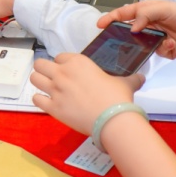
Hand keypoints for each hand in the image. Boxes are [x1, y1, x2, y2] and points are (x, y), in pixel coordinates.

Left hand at [31, 53, 145, 134]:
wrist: (112, 119)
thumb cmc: (117, 98)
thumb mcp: (125, 83)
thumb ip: (131, 78)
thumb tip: (141, 77)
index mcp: (78, 62)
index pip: (60, 56)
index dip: (63, 64)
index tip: (69, 71)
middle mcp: (63, 73)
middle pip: (40, 64)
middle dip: (44, 69)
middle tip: (53, 78)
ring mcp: (55, 90)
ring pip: (34, 78)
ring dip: (39, 82)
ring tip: (47, 88)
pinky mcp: (52, 107)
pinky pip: (36, 99)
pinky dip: (40, 100)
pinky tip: (47, 103)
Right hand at [97, 0, 175, 59]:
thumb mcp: (164, 8)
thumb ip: (145, 14)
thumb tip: (131, 27)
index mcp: (147, 11)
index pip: (125, 13)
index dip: (111, 17)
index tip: (100, 24)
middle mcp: (149, 24)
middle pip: (130, 30)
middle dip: (126, 35)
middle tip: (119, 40)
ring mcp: (155, 38)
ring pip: (141, 44)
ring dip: (150, 43)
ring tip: (163, 40)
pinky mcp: (163, 51)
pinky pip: (155, 52)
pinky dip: (164, 49)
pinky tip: (173, 44)